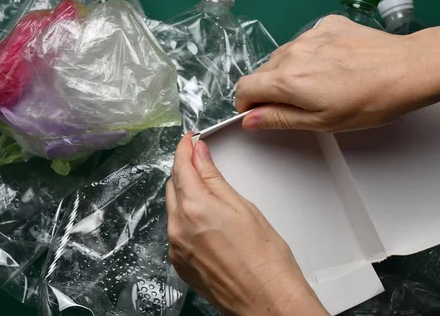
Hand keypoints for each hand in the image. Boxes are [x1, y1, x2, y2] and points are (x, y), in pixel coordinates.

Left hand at [166, 134, 328, 315]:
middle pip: (173, 186)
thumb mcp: (243, 207)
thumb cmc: (265, 259)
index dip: (184, 148)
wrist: (266, 300)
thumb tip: (200, 155)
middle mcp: (178, 228)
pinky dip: (185, 218)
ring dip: (185, 194)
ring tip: (208, 191)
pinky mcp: (180, 264)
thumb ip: (215, 178)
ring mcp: (176, 248)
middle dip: (185, 170)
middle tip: (201, 160)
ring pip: (173, 209)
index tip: (189, 139)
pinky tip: (205, 219)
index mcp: (195, 208)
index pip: (182, 167)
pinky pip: (175, 231)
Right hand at [235, 15, 439, 132]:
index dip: (247, 104)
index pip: (245, 87)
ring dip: (289, 72)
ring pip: (283, 56)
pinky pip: (305, 42)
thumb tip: (250, 119)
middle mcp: (293, 52)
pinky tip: (332, 67)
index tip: (259, 112)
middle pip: (262, 72)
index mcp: (288, 79)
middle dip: (270, 90)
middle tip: (297, 105)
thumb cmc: (370, 100)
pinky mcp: (327, 26)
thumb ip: (278, 118)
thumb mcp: (320, 122)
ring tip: (320, 86)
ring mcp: (310, 36)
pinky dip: (309, 55)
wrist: (407, 70)